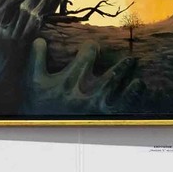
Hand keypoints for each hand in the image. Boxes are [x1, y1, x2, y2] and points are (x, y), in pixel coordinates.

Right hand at [26, 38, 152, 115]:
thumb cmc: (38, 104)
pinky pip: (121, 104)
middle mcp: (85, 92)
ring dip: (125, 72)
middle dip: (118, 63)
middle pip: (108, 73)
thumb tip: (39, 40)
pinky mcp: (101, 116)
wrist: (42, 131)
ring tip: (133, 62)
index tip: (93, 47)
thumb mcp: (33, 81)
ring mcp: (95, 105)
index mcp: (68, 80)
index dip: (91, 49)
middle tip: (127, 56)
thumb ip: (37, 59)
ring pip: (117, 86)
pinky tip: (138, 83)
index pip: (87, 56)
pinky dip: (132, 93)